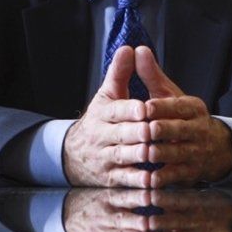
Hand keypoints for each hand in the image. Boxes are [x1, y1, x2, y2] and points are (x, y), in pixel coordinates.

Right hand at [60, 48, 163, 187]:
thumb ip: (120, 73)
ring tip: (157, 154)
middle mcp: (103, 136)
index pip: (118, 110)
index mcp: (104, 113)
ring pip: (125, 157)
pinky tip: (154, 182)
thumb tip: (129, 48)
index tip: (145, 109)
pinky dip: (140, 182)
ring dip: (141, 157)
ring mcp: (107, 158)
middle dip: (139, 133)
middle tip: (156, 132)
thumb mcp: (107, 95)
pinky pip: (127, 181)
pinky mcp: (112, 178)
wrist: (75, 155)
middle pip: (123, 134)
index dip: (131, 110)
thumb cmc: (101, 120)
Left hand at [129, 49, 231, 186]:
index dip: (159, 107)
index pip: (175, 105)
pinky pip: (175, 176)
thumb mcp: (170, 95)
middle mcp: (197, 129)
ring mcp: (195, 152)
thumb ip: (151, 75)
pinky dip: (162, 178)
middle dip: (160, 131)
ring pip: (176, 153)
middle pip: (177, 129)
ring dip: (159, 155)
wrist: (214, 149)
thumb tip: (138, 49)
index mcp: (192, 108)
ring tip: (142, 155)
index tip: (143, 108)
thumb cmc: (182, 118)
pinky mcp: (190, 172)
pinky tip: (147, 179)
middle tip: (143, 132)